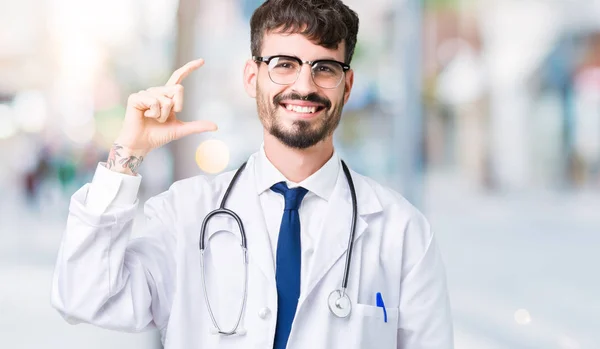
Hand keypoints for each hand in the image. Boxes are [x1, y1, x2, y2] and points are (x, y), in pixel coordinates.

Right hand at [107, 59, 216, 174]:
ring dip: (163, 115)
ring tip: (152, 119)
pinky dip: (154, 113)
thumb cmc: (158, 136)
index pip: (179, 77)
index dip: (190, 68)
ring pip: (167, 100)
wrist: (142, 144)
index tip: (202, 60)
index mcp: (166, 96)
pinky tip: (145, 116)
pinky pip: (155, 102)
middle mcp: (157, 91)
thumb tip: (216, 126)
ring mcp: (146, 93)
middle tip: (163, 118)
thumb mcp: (180, 129)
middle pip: (179, 89)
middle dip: (176, 108)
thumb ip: (197, 126)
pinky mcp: (136, 97)